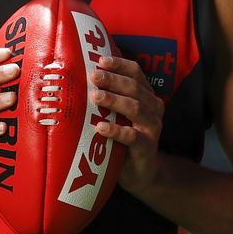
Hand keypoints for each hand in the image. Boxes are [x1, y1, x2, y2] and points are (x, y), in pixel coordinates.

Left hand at [88, 55, 164, 191]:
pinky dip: (116, 130)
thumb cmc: (124, 137)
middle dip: (113, 80)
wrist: (141, 172)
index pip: (136, 73)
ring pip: (135, 108)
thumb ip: (108, 97)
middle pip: (135, 88)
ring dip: (114, 100)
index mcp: (146, 95)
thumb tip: (79, 79)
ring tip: (95, 97)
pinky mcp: (147, 148)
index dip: (120, 64)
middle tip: (93, 76)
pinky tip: (101, 127)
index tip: (101, 60)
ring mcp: (152, 128)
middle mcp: (153, 108)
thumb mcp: (119, 114)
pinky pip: (132, 136)